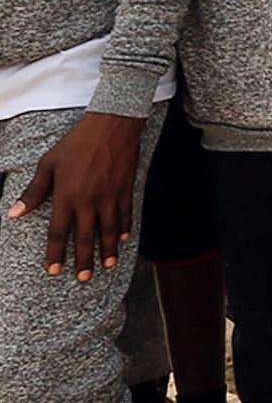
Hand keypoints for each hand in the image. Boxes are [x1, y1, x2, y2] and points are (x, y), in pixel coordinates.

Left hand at [6, 110, 143, 279]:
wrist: (112, 125)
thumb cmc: (76, 143)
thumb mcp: (48, 164)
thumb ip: (33, 192)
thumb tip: (13, 214)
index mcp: (67, 196)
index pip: (58, 232)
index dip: (55, 253)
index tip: (54, 271)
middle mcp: (89, 201)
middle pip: (85, 237)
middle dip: (83, 260)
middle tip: (83, 278)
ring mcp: (110, 196)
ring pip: (108, 230)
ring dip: (107, 250)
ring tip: (107, 265)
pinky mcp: (125, 188)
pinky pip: (125, 213)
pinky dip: (124, 228)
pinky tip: (122, 240)